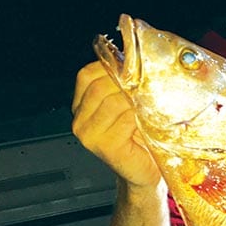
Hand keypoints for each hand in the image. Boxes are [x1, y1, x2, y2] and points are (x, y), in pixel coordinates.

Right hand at [71, 61, 161, 188]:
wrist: (146, 170)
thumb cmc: (139, 136)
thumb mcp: (127, 104)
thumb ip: (122, 84)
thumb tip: (131, 55)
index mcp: (81, 105)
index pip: (87, 74)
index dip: (110, 68)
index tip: (131, 72)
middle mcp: (79, 120)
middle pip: (100, 86)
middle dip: (125, 85)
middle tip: (144, 91)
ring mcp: (89, 135)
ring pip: (113, 101)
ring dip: (134, 101)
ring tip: (146, 108)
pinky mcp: (105, 146)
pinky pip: (125, 119)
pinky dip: (139, 116)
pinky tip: (145, 123)